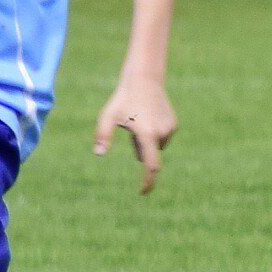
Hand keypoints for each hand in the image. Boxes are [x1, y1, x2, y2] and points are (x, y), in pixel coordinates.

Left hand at [95, 74, 176, 193]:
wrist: (144, 79)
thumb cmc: (123, 98)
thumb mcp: (108, 116)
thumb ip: (102, 135)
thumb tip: (97, 153)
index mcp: (148, 135)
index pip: (151, 166)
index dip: (148, 181)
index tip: (142, 192)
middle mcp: (162, 134)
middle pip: (148, 153)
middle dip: (139, 148)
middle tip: (130, 130)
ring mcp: (170, 128)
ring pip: (156, 145)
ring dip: (146, 140)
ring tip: (139, 119)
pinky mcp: (173, 123)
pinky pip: (162, 137)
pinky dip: (154, 133)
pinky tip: (147, 116)